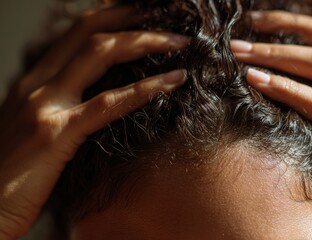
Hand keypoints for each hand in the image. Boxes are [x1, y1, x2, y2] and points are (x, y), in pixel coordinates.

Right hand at [0, 5, 188, 238]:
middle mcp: (38, 84)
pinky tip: (173, 81)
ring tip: (180, 42)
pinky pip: (107, 104)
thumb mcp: (34, 130)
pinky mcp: (54, 134)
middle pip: (90, 31)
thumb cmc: (11, 176)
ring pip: (100, 53)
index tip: (142, 13)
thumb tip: (96, 100)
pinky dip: (145, 89)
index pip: (76, 33)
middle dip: (132, 17)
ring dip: (146, 42)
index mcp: (34, 82)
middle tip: (167, 15)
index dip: (111, 16)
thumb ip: (60, 108)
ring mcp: (45, 105)